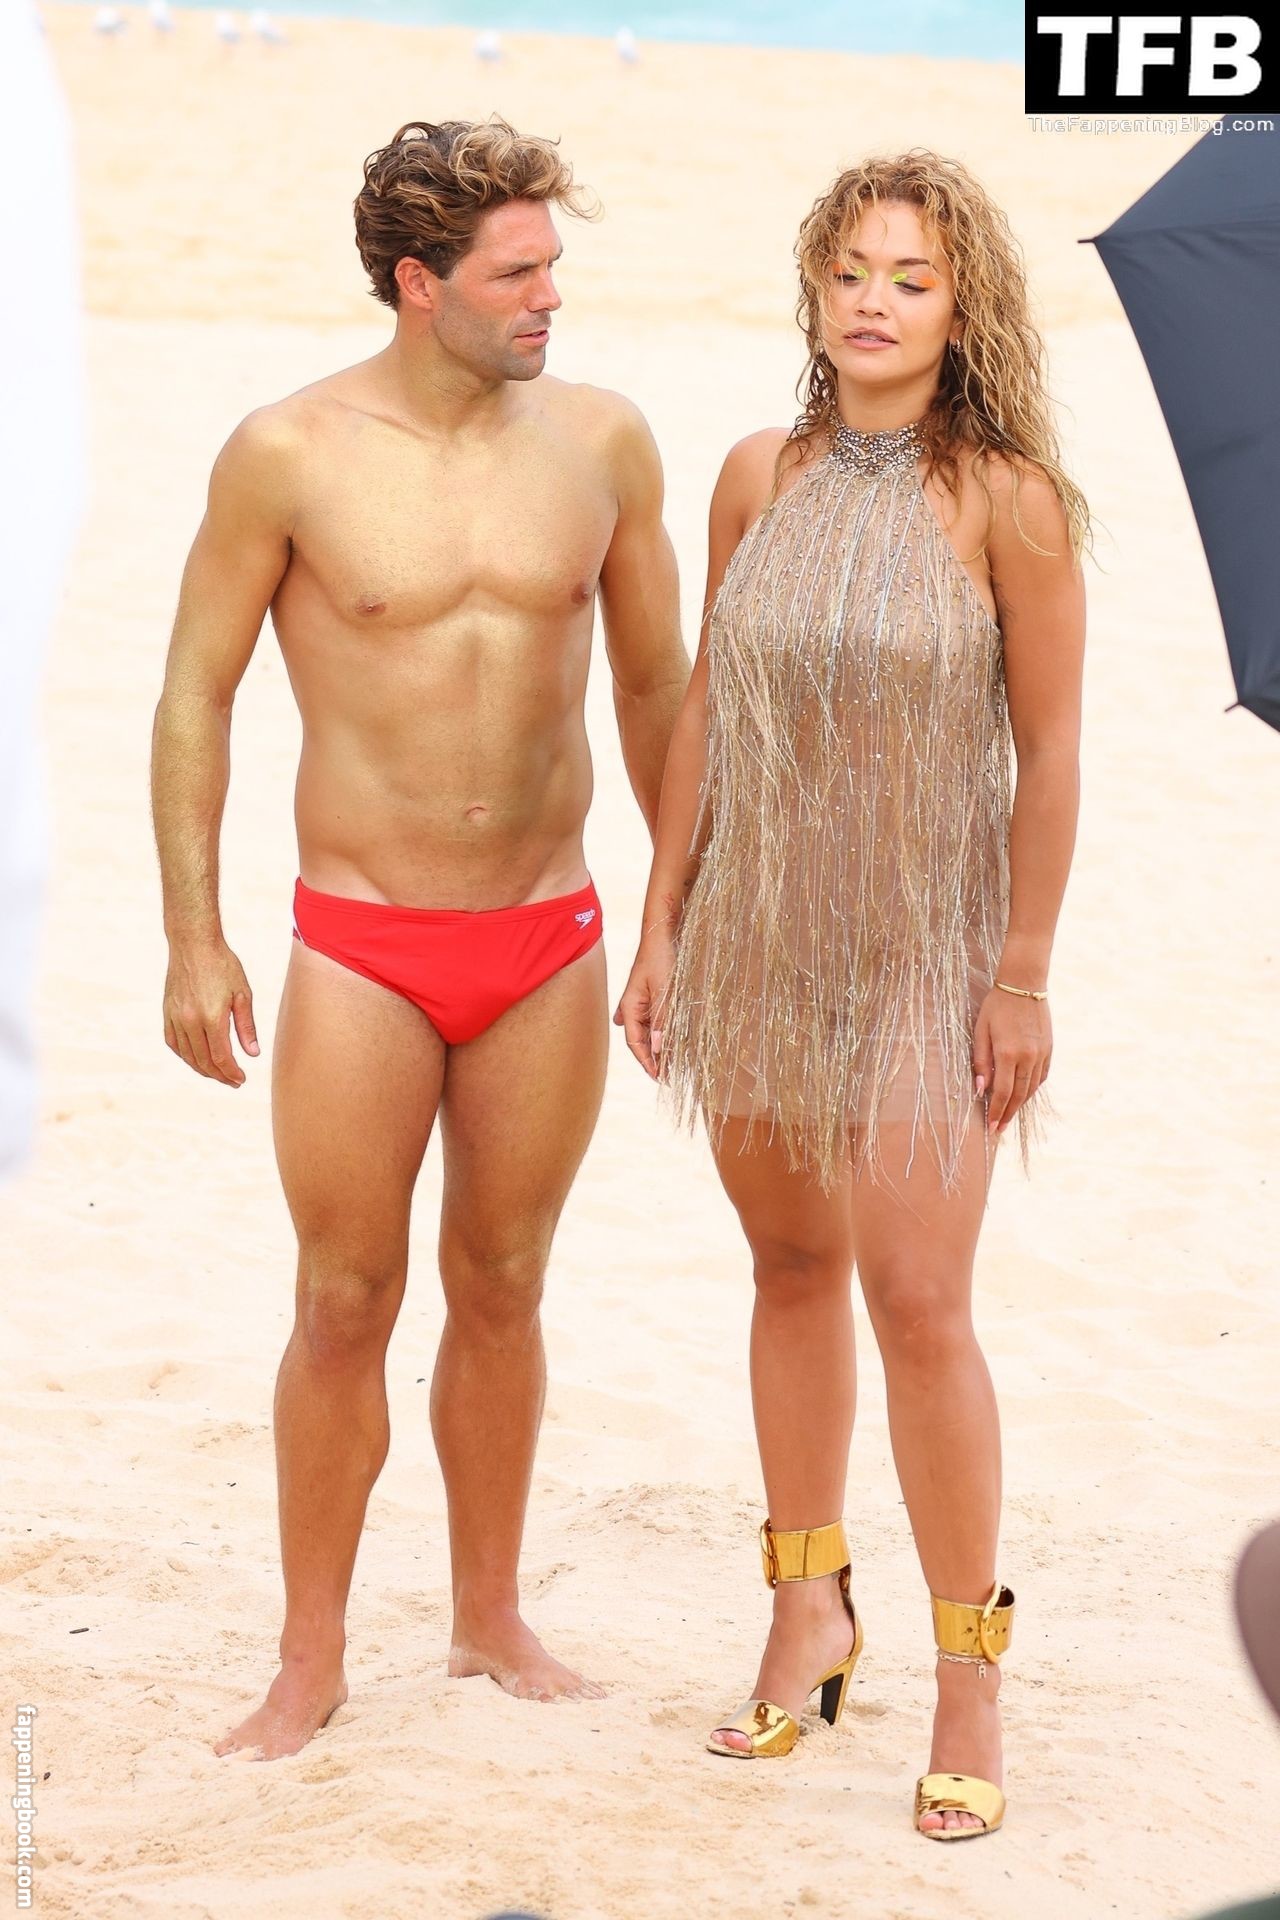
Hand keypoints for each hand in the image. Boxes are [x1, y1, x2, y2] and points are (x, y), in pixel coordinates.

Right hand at [163, 939, 259, 1086]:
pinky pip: (173, 1043)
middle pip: (204, 1061)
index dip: (231, 1073)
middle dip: (219, 1075)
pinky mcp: (167, 1012)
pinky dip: (185, 1055)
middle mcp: (190, 1020)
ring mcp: (175, 1017)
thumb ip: (246, 1026)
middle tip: (233, 1081)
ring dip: (202, 1069)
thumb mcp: (243, 994)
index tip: (241, 1080)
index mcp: (212, 1017)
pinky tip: (196, 1058)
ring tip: (218, 1073)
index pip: (222, 1057)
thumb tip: (253, 1054)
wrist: (193, 944)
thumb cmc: (222, 965)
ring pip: (187, 1055)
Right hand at [612, 931, 675, 1078]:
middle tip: (669, 1076)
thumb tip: (660, 1048)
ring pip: (650, 1032)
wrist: (663, 932)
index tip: (660, 1077)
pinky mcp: (654, 996)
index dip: (647, 1062)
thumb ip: (662, 1019)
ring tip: (673, 1063)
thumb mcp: (664, 990)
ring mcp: (642, 1002)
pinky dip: (664, 1033)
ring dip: (660, 1047)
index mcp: (629, 1007)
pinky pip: (657, 1021)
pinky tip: (669, 1042)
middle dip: (654, 1059)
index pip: (635, 1043)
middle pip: (641, 1040)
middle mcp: (633, 1007)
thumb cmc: (660, 957)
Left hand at [972, 987, 1050, 1136]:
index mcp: (1008, 1053)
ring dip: (1020, 1104)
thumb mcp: (981, 1031)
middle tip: (999, 1129)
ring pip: (1031, 1088)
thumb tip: (980, 1088)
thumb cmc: (996, 1006)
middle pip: (1019, 1095)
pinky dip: (1032, 1088)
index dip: (996, 1111)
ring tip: (1009, 1116)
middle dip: (1008, 1114)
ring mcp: (1041, 1053)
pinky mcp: (1049, 1049)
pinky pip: (1041, 1076)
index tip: (991, 1127)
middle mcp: (1028, 1056)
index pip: (1003, 1092)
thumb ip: (980, 1061)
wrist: (1024, 985)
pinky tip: (1024, 1094)